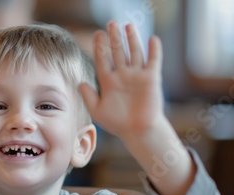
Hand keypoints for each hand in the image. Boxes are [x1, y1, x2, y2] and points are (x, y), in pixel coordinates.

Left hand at [79, 22, 163, 140]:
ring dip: (132, 39)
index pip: (103, 59)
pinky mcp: (152, 78)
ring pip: (134, 52)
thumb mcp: (98, 110)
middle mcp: (123, 75)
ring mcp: (137, 76)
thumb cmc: (117, 123)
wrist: (138, 132)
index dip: (100, 47)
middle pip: (118, 52)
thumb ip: (88, 96)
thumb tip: (79, 82)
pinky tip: (152, 39)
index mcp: (108, 81)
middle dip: (114, 38)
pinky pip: (153, 61)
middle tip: (111, 23)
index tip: (97, 34)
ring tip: (127, 26)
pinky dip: (154, 50)